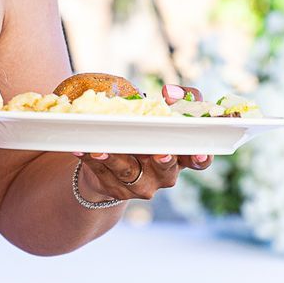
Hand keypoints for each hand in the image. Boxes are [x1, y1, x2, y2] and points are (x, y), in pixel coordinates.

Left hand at [76, 85, 211, 200]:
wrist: (117, 164)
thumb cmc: (148, 132)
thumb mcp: (165, 116)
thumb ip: (178, 100)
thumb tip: (171, 92)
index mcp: (182, 157)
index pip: (201, 160)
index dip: (203, 156)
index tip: (199, 151)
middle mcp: (166, 174)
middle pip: (166, 169)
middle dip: (163, 160)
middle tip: (160, 152)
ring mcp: (142, 185)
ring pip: (129, 172)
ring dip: (115, 158)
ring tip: (101, 148)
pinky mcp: (118, 190)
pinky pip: (103, 173)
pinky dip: (91, 160)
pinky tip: (80, 149)